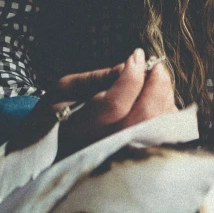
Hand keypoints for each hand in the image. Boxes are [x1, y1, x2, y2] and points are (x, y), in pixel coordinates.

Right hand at [6, 49, 177, 158]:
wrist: (47, 152)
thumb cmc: (55, 114)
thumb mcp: (64, 89)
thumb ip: (95, 79)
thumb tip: (127, 67)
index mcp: (78, 130)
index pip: (114, 105)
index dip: (130, 76)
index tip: (137, 55)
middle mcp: (102, 148)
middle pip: (142, 117)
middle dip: (156, 85)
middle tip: (155, 66)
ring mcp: (121, 157)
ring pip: (157, 127)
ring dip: (163, 96)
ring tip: (155, 79)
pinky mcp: (136, 159)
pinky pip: (163, 135)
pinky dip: (166, 111)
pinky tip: (157, 98)